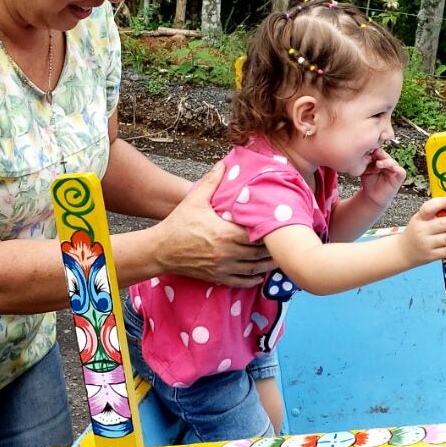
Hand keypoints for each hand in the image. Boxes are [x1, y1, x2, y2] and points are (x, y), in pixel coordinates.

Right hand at [155, 163, 273, 286]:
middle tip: (285, 241)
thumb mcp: (194, 200)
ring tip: (279, 258)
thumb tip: (223, 164)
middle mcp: (228, 253)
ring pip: (254, 269)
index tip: (280, 225)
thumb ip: (211, 182)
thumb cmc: (178, 224)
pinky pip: (241, 282)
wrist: (160, 250)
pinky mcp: (217, 278)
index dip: (270, 230)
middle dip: (273, 248)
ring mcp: (223, 267)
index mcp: (225, 233)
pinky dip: (254, 280)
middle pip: (259, 252)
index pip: (257, 233)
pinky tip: (260, 275)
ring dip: (268, 264)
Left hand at [360, 147, 405, 208]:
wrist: (372, 196)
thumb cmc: (368, 182)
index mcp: (380, 159)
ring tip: (378, 164)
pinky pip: (401, 171)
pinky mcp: (400, 176)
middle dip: (378, 155)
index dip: (373, 151)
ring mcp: (394, 169)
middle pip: (384, 155)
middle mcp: (388, 162)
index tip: (366, 152)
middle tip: (373, 155)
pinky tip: (391, 168)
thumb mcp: (365, 170)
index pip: (378, 151)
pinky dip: (397, 169)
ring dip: (385, 162)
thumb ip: (366, 162)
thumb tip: (366, 153)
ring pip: (391, 162)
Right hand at [400, 196, 445, 266]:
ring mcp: (426, 244)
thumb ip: (434, 214)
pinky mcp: (431, 256)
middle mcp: (422, 231)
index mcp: (419, 219)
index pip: (428, 208)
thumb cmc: (415, 232)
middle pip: (443, 224)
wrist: (403, 251)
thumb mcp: (419, 219)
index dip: (440, 203)